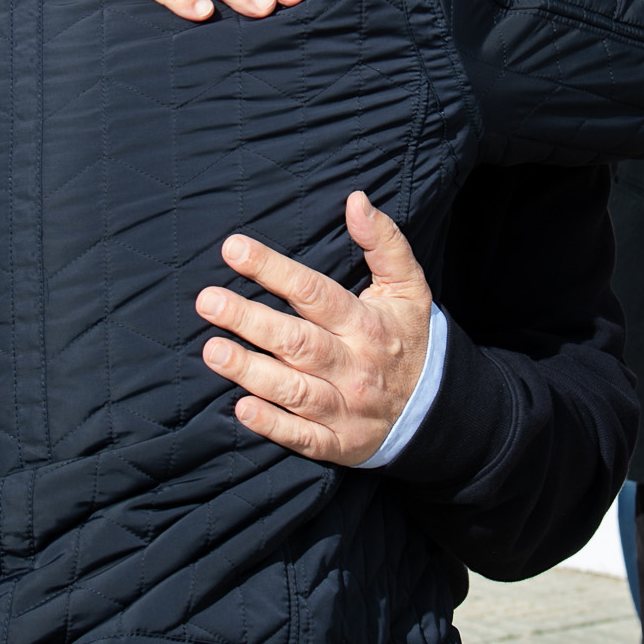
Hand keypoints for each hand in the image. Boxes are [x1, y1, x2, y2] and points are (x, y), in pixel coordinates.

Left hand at [194, 192, 432, 466]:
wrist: (436, 409)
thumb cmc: (408, 337)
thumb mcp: (408, 286)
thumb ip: (384, 242)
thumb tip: (356, 200)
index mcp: (365, 323)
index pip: (314, 292)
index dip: (272, 269)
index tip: (233, 249)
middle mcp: (353, 364)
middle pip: (296, 341)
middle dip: (249, 320)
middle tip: (207, 301)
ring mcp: (345, 407)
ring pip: (294, 389)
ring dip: (251, 371)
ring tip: (212, 350)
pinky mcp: (337, 442)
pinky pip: (303, 436)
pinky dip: (273, 425)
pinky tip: (241, 409)